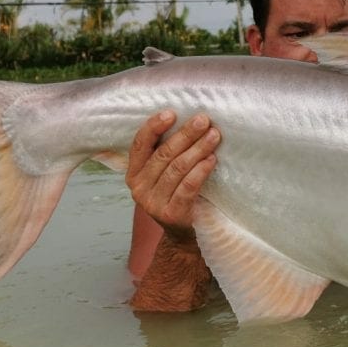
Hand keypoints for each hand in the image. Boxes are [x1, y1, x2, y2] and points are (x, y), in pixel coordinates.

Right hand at [125, 111, 220, 241]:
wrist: (181, 233)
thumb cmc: (175, 193)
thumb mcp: (163, 174)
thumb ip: (165, 153)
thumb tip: (189, 120)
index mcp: (133, 173)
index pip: (139, 145)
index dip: (154, 127)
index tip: (171, 113)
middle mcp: (138, 188)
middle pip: (163, 154)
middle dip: (185, 134)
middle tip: (203, 120)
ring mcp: (153, 203)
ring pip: (177, 169)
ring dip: (198, 149)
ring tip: (213, 136)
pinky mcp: (171, 214)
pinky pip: (188, 187)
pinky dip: (200, 171)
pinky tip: (212, 160)